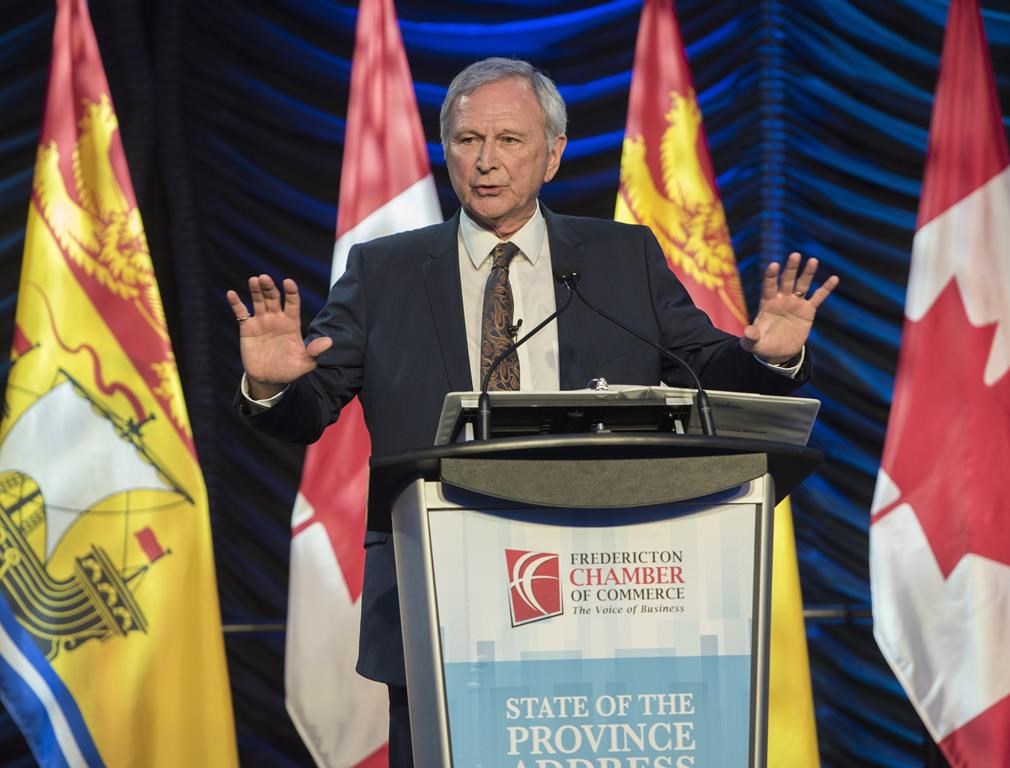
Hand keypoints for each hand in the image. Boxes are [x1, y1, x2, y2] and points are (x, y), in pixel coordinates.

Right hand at [226, 275, 331, 398]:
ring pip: (259, 301)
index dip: (291, 292)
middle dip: (270, 287)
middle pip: (274, 298)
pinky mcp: (247, 328)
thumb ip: (315, 351)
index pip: (293, 303)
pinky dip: (236, 303)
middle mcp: (277, 319)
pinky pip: (241, 313)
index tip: (288, 282)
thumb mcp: (305, 362)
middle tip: (264, 278)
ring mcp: (262, 322)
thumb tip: (329, 341)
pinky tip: (231, 294)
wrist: (269, 380)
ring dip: (256, 290)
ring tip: (254, 280)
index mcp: (292, 324)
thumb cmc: (289, 370)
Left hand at [740, 252, 838, 363]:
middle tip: (794, 255)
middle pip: (786, 281)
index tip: (774, 265)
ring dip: (807, 273)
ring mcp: (795, 303)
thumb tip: (747, 332)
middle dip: (790, 269)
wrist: (778, 352)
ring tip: (812, 260)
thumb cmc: (762, 345)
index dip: (771, 276)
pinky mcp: (808, 311)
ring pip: (802, 285)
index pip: (768, 287)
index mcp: (767, 304)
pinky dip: (826, 289)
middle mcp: (782, 299)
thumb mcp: (753, 344)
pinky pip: (818, 297)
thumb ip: (750, 337)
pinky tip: (834, 278)